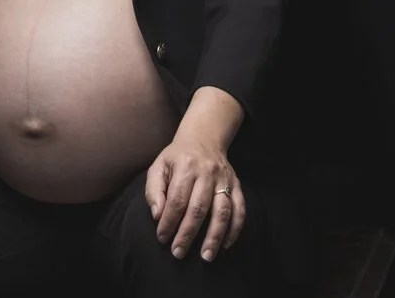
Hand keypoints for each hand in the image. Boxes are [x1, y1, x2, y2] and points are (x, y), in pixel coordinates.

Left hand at [145, 137, 244, 262]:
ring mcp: (224, 178)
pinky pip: (240, 209)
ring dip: (214, 236)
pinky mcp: (236, 184)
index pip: (177, 199)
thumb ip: (154, 190)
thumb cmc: (177, 158)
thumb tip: (158, 215)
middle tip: (178, 253)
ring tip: (206, 256)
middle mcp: (207, 172)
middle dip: (188, 234)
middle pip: (198, 208)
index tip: (162, 238)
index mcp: (186, 165)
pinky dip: (235, 229)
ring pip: (222, 211)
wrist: (203, 138)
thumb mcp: (159, 166)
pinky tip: (225, 244)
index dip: (169, 221)